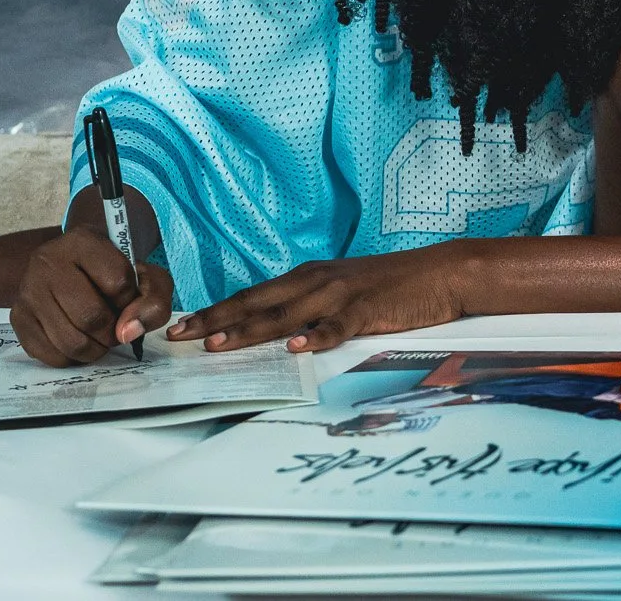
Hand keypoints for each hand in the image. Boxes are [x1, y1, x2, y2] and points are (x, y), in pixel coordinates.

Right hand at [11, 228, 173, 366]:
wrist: (74, 268)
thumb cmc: (111, 273)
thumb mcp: (143, 274)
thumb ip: (154, 298)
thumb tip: (129, 332)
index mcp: (82, 241)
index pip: (119, 283)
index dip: (132, 301)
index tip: (128, 299)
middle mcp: (47, 261)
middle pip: (91, 317)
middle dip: (113, 332)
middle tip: (116, 327)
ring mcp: (28, 290)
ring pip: (71, 342)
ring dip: (96, 349)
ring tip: (99, 335)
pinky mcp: (18, 318)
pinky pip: (52, 356)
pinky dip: (74, 358)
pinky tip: (79, 339)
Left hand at [166, 242, 479, 353]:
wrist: (439, 273)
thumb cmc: (390, 285)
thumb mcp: (341, 289)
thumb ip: (309, 305)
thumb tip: (276, 332)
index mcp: (307, 277)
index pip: (251, 295)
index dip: (215, 310)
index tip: (183, 324)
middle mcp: (316, 282)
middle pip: (256, 303)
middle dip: (215, 320)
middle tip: (180, 336)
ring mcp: (340, 295)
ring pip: (286, 315)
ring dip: (250, 330)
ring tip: (219, 345)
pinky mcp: (367, 310)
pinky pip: (337, 326)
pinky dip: (317, 336)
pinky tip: (298, 347)